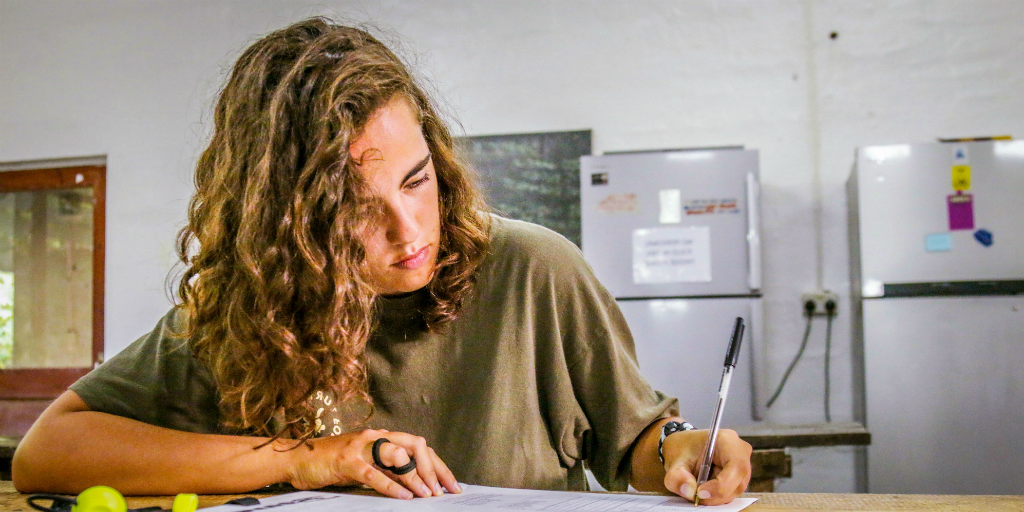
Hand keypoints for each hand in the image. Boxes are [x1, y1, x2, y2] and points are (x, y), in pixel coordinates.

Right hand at [286, 429, 461, 498]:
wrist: (297, 459)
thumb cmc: (332, 464)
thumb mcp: (365, 465)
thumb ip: (388, 470)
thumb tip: (417, 485)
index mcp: (382, 438)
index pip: (419, 446)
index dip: (438, 465)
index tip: (451, 484)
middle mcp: (375, 438)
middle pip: (416, 446)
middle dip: (433, 468)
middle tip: (443, 491)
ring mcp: (361, 447)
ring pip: (397, 456)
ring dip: (416, 476)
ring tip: (428, 494)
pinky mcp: (347, 462)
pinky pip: (374, 474)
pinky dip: (391, 486)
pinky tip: (404, 497)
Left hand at [661, 428, 751, 504]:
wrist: (683, 446)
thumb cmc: (682, 448)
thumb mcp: (674, 461)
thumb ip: (678, 477)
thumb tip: (689, 491)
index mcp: (728, 441)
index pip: (736, 467)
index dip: (721, 485)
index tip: (700, 492)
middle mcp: (740, 452)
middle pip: (738, 482)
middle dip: (716, 494)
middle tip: (695, 494)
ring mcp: (742, 465)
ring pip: (735, 490)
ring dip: (715, 496)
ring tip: (697, 488)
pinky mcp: (739, 476)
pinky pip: (732, 492)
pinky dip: (716, 495)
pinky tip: (704, 487)